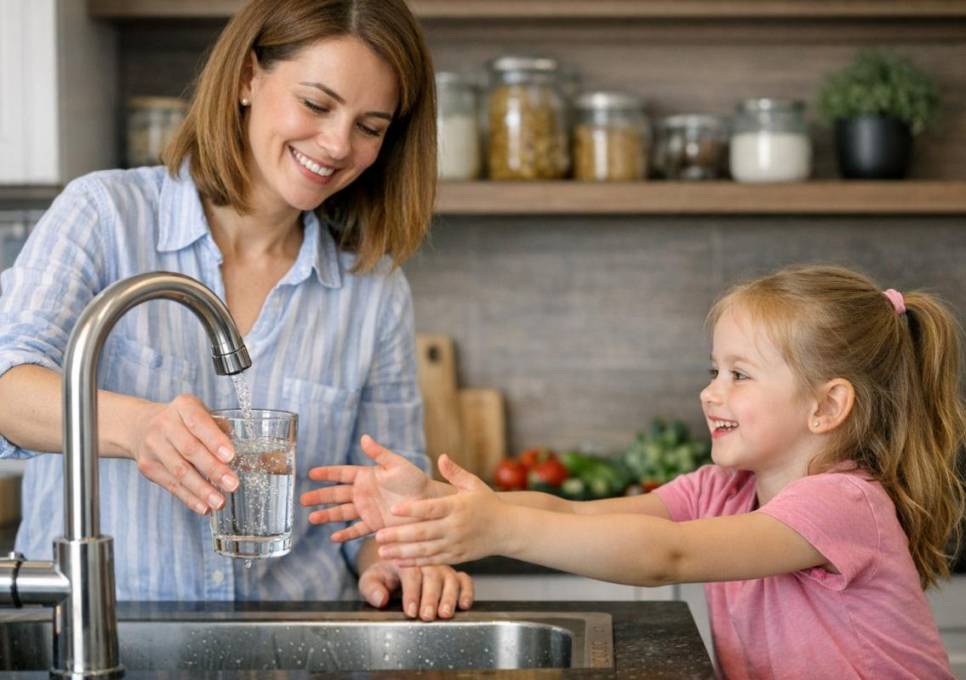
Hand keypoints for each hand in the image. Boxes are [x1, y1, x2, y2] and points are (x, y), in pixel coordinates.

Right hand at [128, 394, 237, 514]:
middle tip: (232, 484)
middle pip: (190, 450)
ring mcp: (153, 446)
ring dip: (202, 489)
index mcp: (183, 406)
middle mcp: (165, 424)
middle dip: (213, 469)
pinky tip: (203, 507)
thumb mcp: (201, 414)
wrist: (142, 426)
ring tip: (219, 502)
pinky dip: (189, 498)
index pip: (199, 423)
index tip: (230, 456)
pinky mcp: (148, 466)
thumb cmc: (183, 421)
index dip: (214, 440)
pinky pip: (171, 485)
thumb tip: (243, 457)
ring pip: (180, 471)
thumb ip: (221, 430)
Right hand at [301, 434, 435, 541]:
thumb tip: (364, 437)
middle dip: (320, 496)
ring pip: (342, 513)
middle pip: (337, 495)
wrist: (428, 502)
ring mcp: (368, 509)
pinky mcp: (375, 524)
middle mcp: (364, 493)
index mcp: (367, 476)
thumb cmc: (415, 480)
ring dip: (327, 516)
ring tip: (312, 519)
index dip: (327, 473)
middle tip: (303, 499)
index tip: (311, 473)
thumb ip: (379, 453)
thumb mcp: (397, 464)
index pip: (342, 473)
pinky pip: (357, 530)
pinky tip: (333, 538)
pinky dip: (346, 535)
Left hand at [359, 559, 473, 620]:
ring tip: (445, 613)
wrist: (395, 566)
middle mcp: (427, 562)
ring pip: (450, 578)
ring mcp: (442, 567)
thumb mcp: (371, 579)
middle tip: (427, 616)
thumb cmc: (384, 575)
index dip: (412, 594)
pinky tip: (464, 604)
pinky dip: (467, 591)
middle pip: (433, 576)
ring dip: (449, 597)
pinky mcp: (454, 575)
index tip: (410, 611)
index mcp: (405, 559)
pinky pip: (465, 580)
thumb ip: (371, 588)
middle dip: (430, 598)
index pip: (411, 574)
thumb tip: (381, 599)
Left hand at [376, 455, 507, 566]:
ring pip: (425, 550)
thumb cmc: (488, 504)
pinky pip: (433, 561)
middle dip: (399, 535)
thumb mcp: (474, 484)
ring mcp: (455, 544)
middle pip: (423, 532)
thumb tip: (441, 456)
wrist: (508, 530)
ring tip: (381, 552)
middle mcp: (455, 527)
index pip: (431, 508)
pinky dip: (416, 563)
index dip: (412, 509)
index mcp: (457, 507)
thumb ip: (455, 472)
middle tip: (378, 536)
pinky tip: (398, 562)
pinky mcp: (457, 557)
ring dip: (402, 552)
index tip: (393, 509)